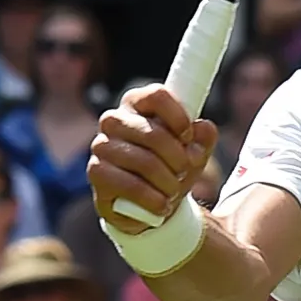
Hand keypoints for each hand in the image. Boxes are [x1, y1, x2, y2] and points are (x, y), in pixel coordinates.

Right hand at [89, 84, 218, 234]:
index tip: (189, 137)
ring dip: (168, 181)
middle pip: (153, 133)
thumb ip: (204, 137)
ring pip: (144, 161)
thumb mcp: (194, 152)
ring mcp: (102, 145)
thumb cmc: (171, 167)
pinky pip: (130, 185)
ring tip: (174, 191)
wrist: (150, 204)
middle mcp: (114, 119)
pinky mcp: (97, 173)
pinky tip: (162, 205)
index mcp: (137, 103)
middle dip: (178, 158)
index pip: (156, 96)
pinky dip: (153, 199)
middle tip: (185, 171)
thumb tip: (203, 129)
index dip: (178, 117)